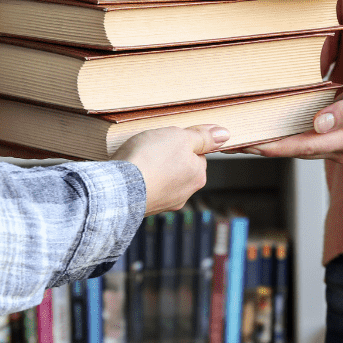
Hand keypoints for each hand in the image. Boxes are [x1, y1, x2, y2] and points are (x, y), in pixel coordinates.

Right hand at [112, 125, 229, 214]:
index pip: (197, 154)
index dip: (182, 142)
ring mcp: (164, 203)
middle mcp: (184, 193)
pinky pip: (146, 188)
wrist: (118, 187)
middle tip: (152, 147)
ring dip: (153, 169)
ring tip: (139, 160)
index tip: (168, 139)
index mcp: (198, 176)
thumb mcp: (180, 137)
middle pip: (179, 166)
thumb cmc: (150, 160)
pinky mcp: (144, 207)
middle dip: (167, 157)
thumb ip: (203, 136)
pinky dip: (140, 180)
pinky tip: (131, 173)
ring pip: (162, 178)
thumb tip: (224, 134)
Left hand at [237, 61, 342, 162]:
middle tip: (229, 141)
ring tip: (241, 134)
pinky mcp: (338, 133)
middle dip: (263, 146)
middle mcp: (342, 147)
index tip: (247, 144)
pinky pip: (305, 136)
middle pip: (294, 150)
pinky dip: (285, 132)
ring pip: (297, 145)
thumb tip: (318, 124)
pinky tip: (267, 125)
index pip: (301, 146)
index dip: (272, 146)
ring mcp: (340, 143)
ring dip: (271, 141)